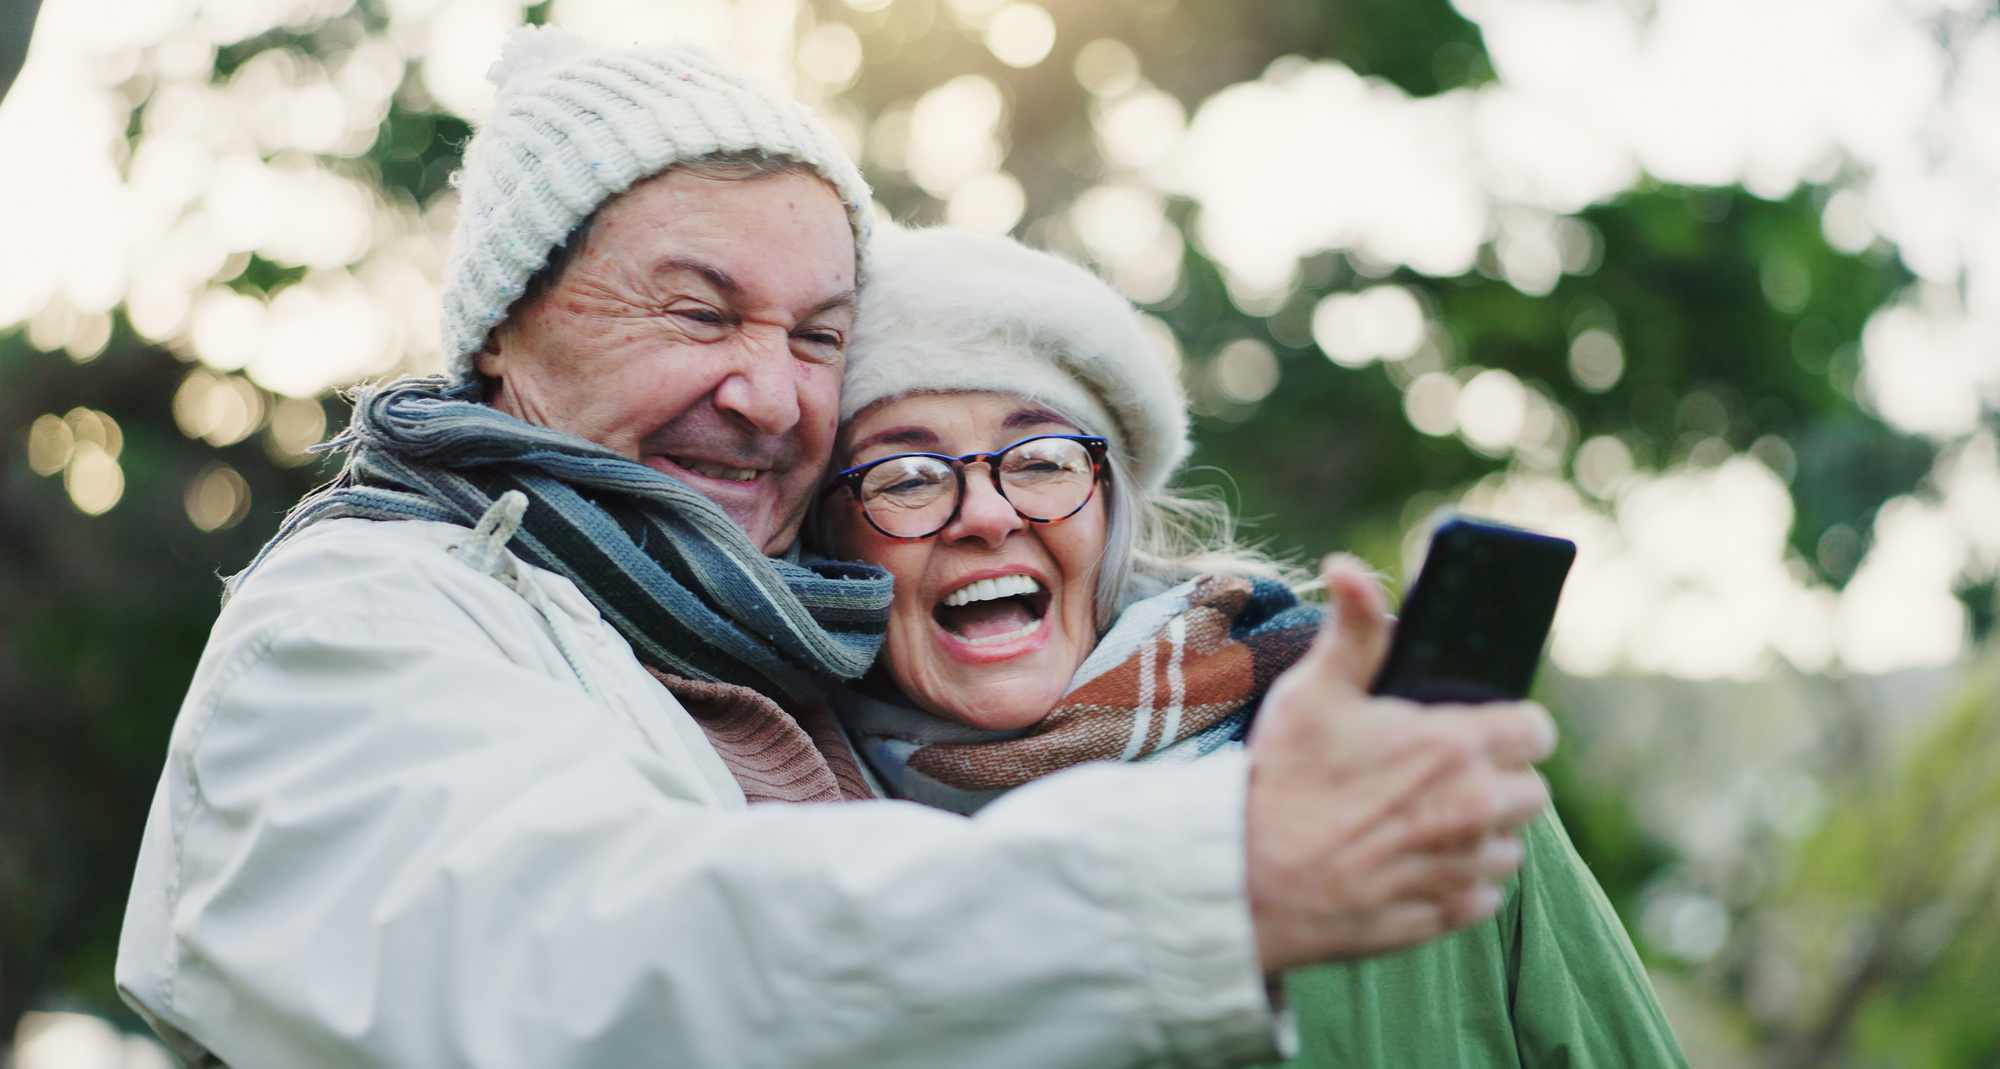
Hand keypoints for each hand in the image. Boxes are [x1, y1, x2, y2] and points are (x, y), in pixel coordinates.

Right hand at [1243, 555, 1555, 975]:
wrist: (1245, 877)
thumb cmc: (1281, 778)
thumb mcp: (1313, 690)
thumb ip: (1353, 628)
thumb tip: (1349, 566)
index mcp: (1454, 746)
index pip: (1536, 731)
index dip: (1511, 727)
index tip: (1478, 729)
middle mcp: (1473, 809)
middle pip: (1532, 793)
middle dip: (1497, 781)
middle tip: (1442, 775)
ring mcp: (1459, 867)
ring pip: (1509, 847)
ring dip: (1479, 835)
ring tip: (1420, 822)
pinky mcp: (1441, 915)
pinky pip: (1483, 897)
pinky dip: (1457, 882)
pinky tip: (1410, 864)